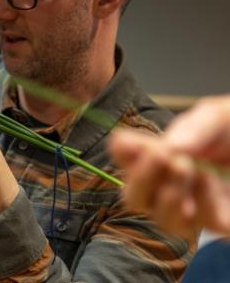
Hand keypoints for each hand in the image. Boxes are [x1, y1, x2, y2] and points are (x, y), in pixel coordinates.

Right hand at [110, 96, 229, 235]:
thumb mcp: (218, 116)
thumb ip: (192, 129)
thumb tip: (166, 148)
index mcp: (165, 151)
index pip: (125, 156)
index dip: (122, 153)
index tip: (128, 143)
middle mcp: (174, 182)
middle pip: (134, 196)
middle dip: (143, 178)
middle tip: (163, 158)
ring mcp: (198, 206)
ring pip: (163, 218)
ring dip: (170, 195)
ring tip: (190, 168)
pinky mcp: (223, 223)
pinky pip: (202, 225)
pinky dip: (202, 204)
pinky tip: (211, 182)